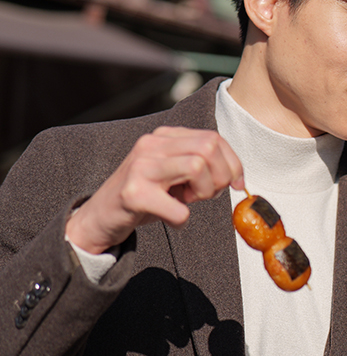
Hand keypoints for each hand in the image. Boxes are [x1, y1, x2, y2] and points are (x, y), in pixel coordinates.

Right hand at [66, 126, 243, 253]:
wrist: (100, 217)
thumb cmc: (146, 196)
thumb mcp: (174, 174)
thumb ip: (201, 166)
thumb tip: (236, 177)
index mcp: (164, 137)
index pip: (214, 138)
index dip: (233, 163)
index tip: (236, 184)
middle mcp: (151, 145)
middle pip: (208, 148)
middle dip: (218, 177)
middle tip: (203, 195)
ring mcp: (140, 167)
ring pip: (196, 166)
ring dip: (202, 193)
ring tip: (185, 202)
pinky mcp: (133, 193)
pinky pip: (178, 207)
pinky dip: (182, 218)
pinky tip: (172, 218)